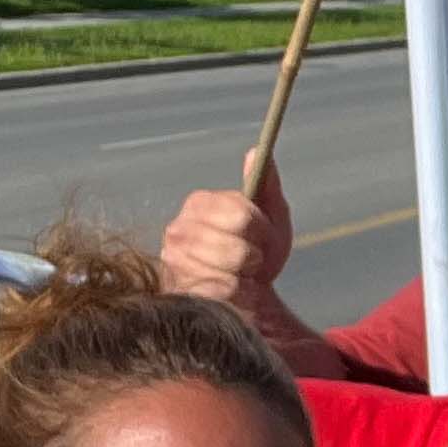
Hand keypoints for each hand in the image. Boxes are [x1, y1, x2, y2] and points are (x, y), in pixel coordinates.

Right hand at [164, 167, 295, 302]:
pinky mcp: (179, 292)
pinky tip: (231, 292)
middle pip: (237, 249)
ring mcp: (175, 263)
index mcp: (200, 203)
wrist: (247, 292)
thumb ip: (266, 183)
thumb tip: (257, 151)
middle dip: (255, 259)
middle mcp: (179, 230)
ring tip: (240, 274)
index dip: (263, 231)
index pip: (243, 216)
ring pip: (229, 274)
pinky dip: (237, 295)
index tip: (262, 236)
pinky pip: (222, 294)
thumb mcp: (271, 215)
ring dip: (246, 279)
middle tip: (252, 260)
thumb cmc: (259, 249)